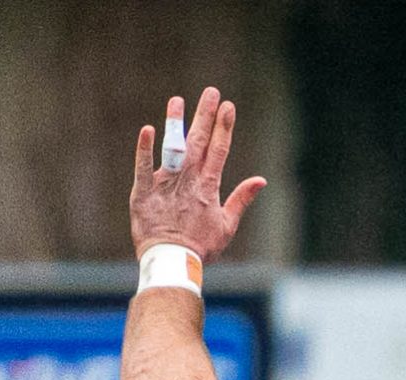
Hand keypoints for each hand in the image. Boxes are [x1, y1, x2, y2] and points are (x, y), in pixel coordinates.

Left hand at [130, 87, 265, 262]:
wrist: (174, 261)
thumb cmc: (201, 247)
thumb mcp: (227, 225)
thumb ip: (242, 199)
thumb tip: (261, 180)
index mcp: (209, 186)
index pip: (219, 150)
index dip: (224, 127)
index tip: (228, 106)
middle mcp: (189, 180)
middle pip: (199, 141)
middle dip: (205, 116)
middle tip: (211, 92)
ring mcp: (166, 183)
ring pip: (173, 148)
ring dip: (176, 123)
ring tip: (178, 100)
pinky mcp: (144, 191)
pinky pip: (144, 166)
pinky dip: (145, 148)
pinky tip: (148, 129)